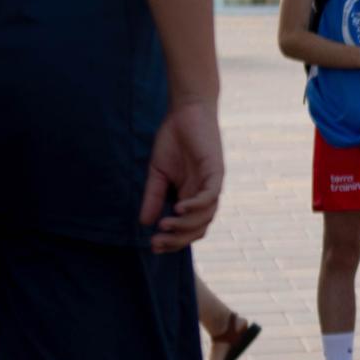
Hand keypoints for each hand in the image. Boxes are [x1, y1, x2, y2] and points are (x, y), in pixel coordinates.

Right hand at [139, 98, 223, 253]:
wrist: (185, 112)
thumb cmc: (173, 141)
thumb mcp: (157, 174)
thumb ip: (153, 197)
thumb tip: (143, 223)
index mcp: (192, 197)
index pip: (189, 229)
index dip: (174, 240)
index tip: (153, 246)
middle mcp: (205, 194)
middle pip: (198, 228)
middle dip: (178, 239)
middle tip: (157, 242)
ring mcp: (212, 184)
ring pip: (205, 216)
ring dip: (185, 225)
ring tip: (164, 226)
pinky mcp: (216, 171)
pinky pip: (210, 195)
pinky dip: (196, 205)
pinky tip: (178, 209)